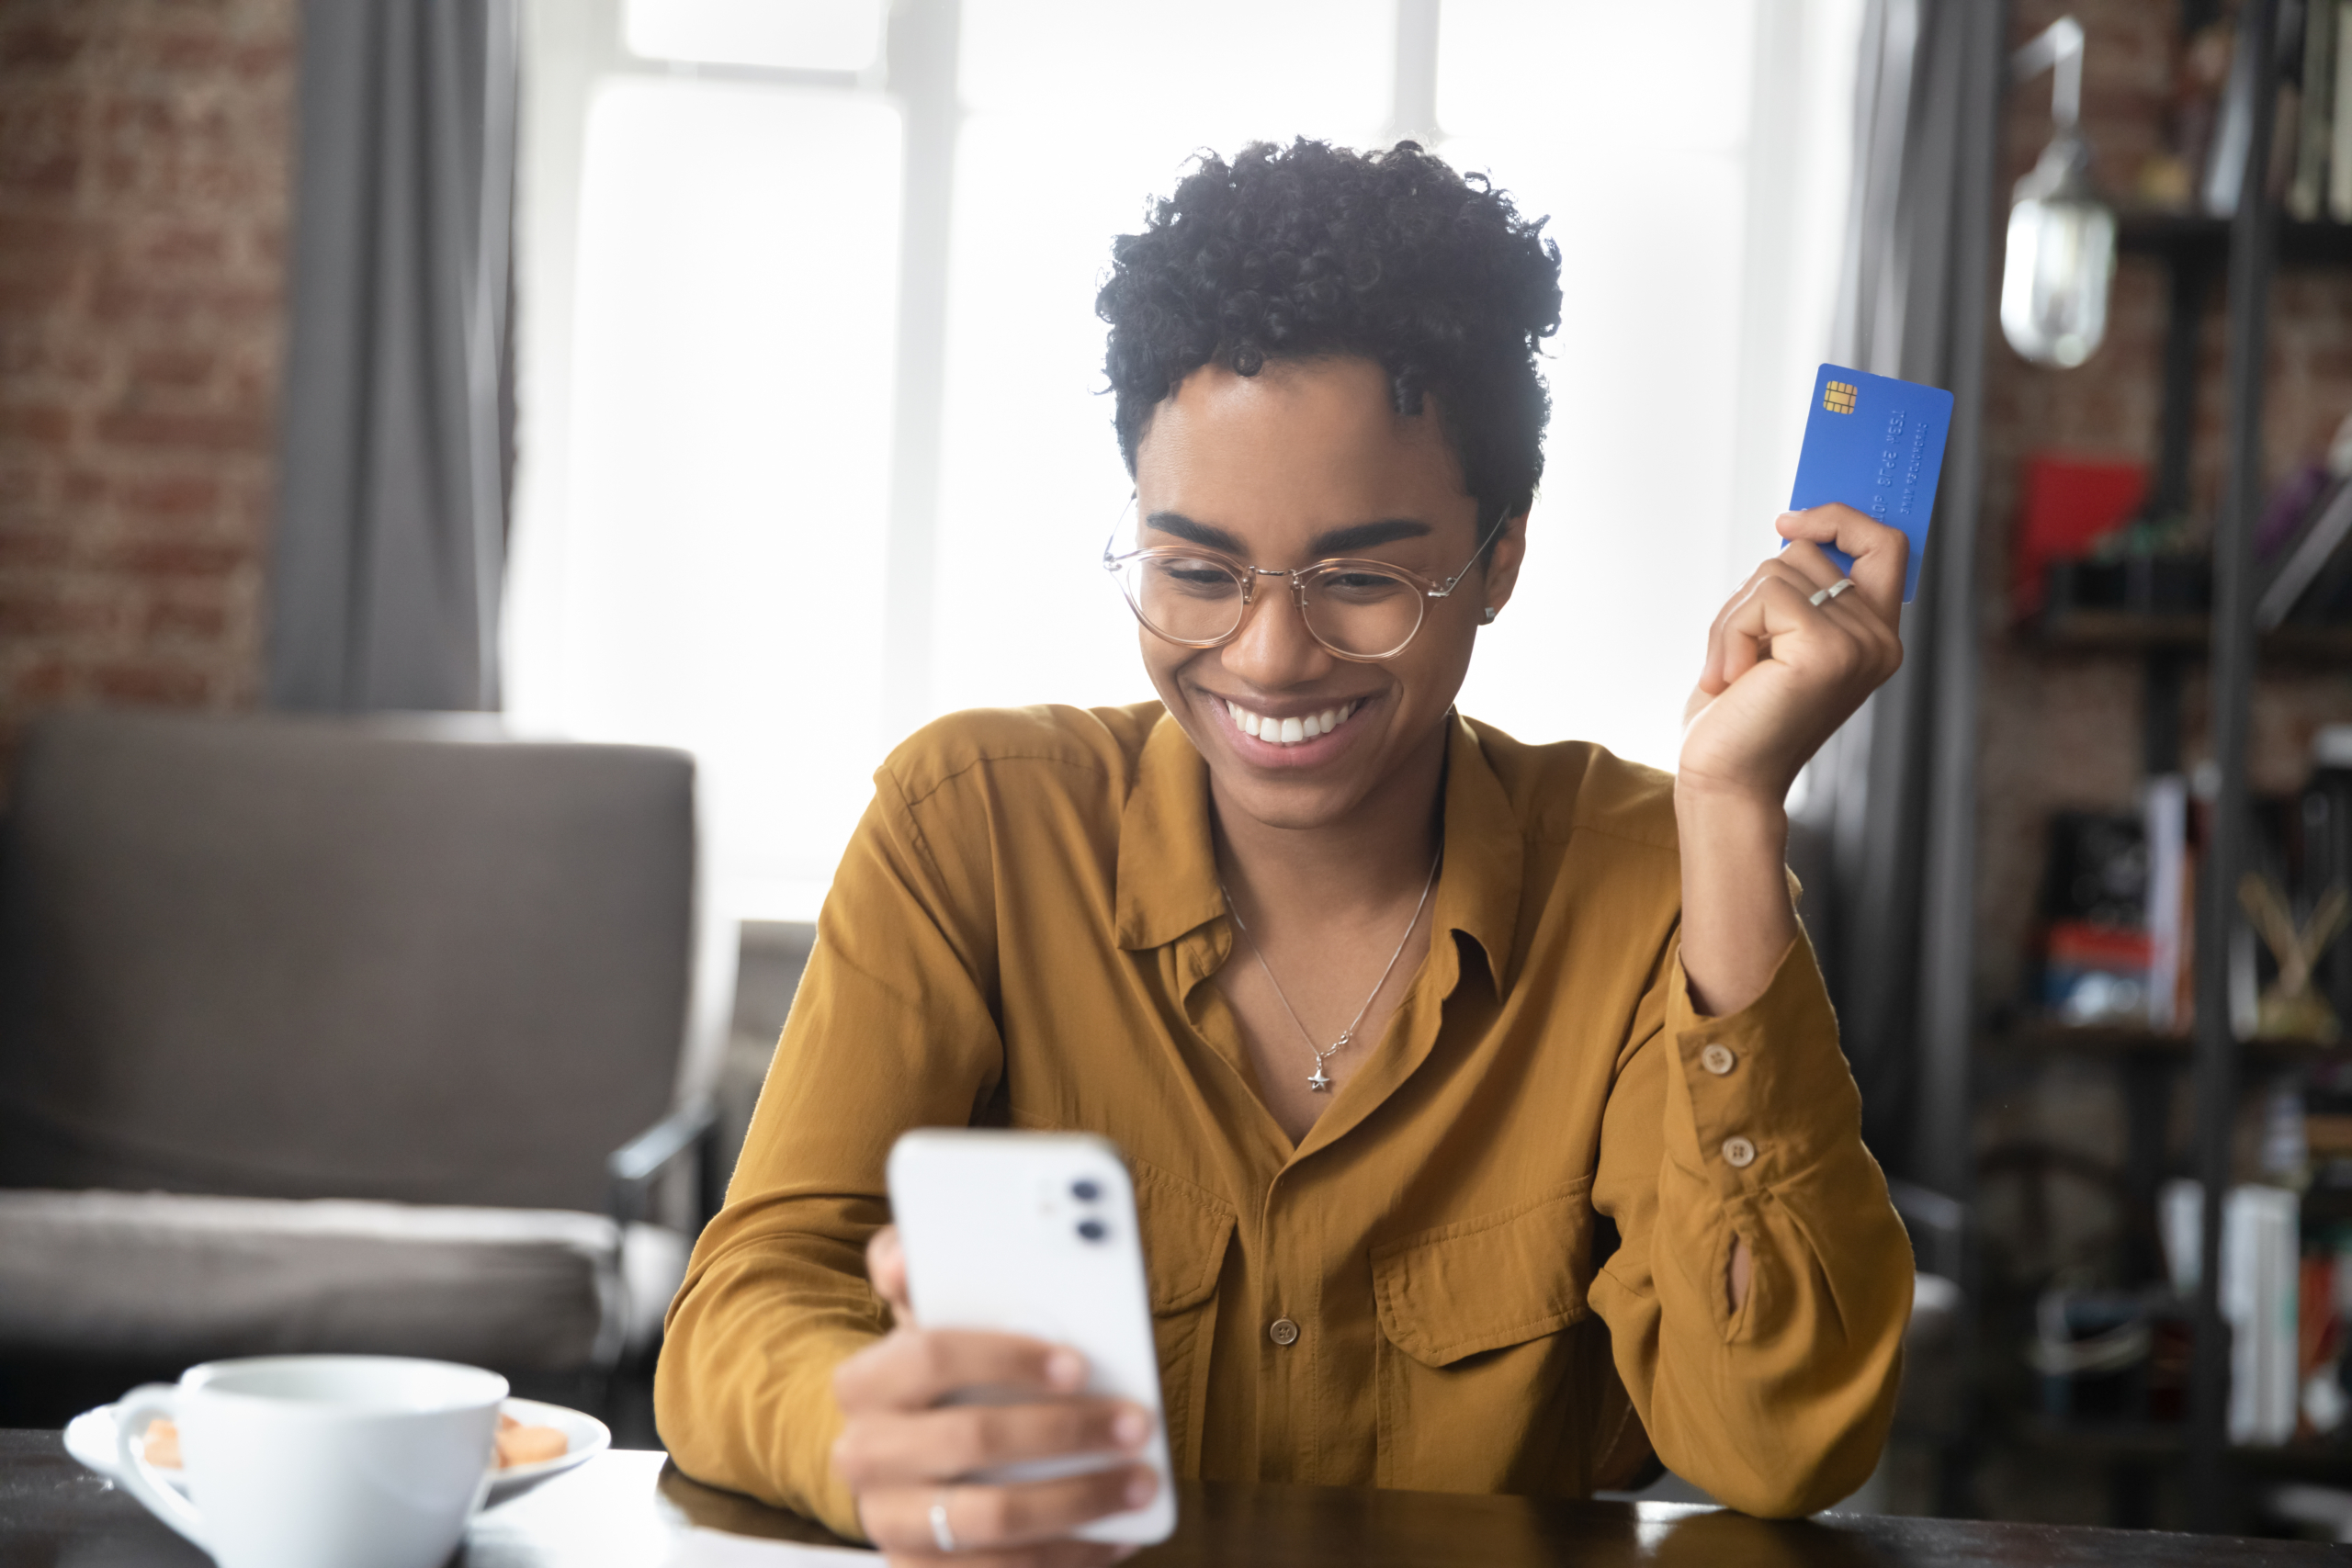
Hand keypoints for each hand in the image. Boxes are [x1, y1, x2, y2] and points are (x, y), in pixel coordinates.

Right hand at [831, 1227, 1157, 1565]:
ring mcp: (889, 1521)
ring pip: (990, 1522)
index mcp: (865, 1380)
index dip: (1007, 1357)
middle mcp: (863, 1455)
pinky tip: (1117, 1533)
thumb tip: (906, 1260)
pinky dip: (1067, 1556)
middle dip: (1065, 1431)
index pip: (930, 1355)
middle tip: (1136, 1423)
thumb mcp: (933, 1319)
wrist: (905, 1461)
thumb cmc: (945, 1376)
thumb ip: (931, 1275)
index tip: (1078, 1362)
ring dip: (1078, 1503)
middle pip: (970, 1441)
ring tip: (1140, 1483)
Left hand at [1679, 505, 1905, 807]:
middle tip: (1741, 654)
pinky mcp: (1827, 650)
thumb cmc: (1740, 717)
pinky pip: (1763, 596)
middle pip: (1807, 552)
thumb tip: (1793, 528)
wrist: (1725, 781)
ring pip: (1778, 569)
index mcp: (1873, 635)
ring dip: (1734, 618)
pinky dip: (1729, 633)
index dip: (1841, 518)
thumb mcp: (1774, 641)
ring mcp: (1859, 644)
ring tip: (1737, 673)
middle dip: (1752, 594)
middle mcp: (1879, 639)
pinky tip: (1734, 679)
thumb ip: (1798, 593)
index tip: (1790, 520)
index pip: (1885, 544)